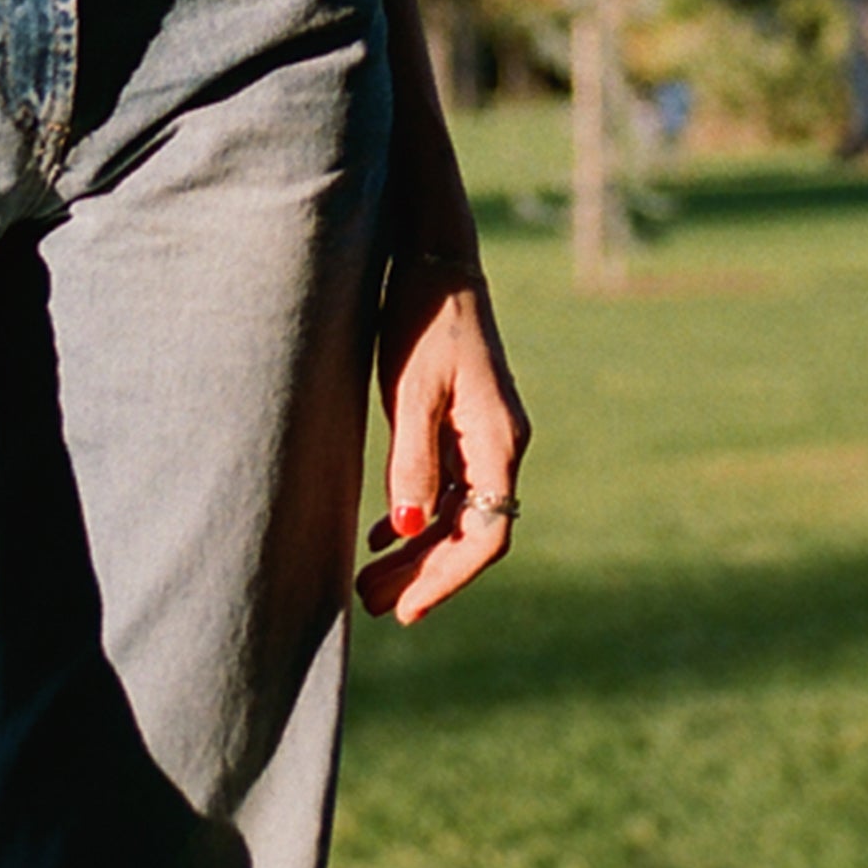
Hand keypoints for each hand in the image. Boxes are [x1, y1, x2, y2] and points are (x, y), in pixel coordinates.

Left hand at [355, 261, 529, 625]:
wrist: (434, 258)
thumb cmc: (422, 316)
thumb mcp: (411, 389)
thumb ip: (413, 459)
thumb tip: (411, 529)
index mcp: (497, 439)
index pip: (484, 534)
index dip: (446, 578)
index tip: (406, 609)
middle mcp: (499, 445)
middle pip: (470, 531)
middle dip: (424, 573)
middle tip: (371, 603)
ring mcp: (482, 435)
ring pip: (456, 512)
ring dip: (416, 549)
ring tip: (368, 581)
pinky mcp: (462, 423)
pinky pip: (448, 486)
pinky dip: (416, 514)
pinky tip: (383, 536)